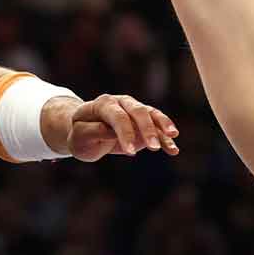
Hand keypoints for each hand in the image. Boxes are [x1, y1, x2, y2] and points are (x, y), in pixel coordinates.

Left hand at [57, 93, 180, 161]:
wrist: (86, 129)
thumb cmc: (81, 133)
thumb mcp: (80, 135)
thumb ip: (94, 132)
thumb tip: (113, 133)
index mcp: (103, 104)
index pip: (117, 116)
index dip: (125, 133)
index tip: (130, 152)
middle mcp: (121, 102)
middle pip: (138, 111)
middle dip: (147, 129)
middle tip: (154, 148)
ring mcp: (134, 109)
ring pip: (152, 115)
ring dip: (162, 128)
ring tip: (172, 141)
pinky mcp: (144, 121)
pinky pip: (158, 127)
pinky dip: (166, 138)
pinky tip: (173, 150)